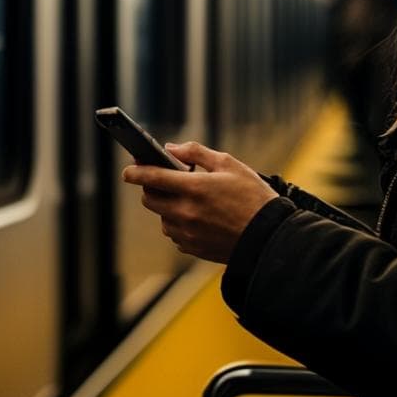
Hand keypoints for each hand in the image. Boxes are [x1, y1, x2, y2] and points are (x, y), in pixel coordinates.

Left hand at [122, 142, 276, 262]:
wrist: (269, 236)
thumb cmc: (253, 197)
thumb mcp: (229, 164)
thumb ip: (197, 152)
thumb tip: (171, 148)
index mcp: (194, 187)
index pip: (152, 177)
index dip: (135, 172)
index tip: (128, 170)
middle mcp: (186, 212)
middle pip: (150, 199)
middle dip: (151, 188)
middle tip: (164, 181)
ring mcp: (188, 232)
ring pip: (162, 218)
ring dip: (168, 207)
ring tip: (190, 201)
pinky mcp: (192, 248)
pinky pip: (175, 234)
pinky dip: (179, 224)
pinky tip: (199, 218)